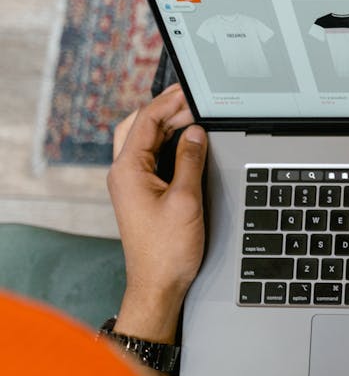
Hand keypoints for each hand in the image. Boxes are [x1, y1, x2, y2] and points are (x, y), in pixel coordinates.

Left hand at [107, 85, 207, 337]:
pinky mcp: (143, 195)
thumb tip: (195, 133)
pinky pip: (152, 159)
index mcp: (128, 170)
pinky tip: (188, 146)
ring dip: (167, 128)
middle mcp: (125, 174)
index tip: (189, 91)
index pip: (146, 122)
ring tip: (194, 118)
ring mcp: (132, 184)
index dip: (168, 103)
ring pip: (145, 142)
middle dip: (166, 110)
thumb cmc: (168, 250)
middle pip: (140, 127)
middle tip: (193, 101)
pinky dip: (169, 146)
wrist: (159, 284)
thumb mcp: (186, 200)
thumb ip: (191, 161)